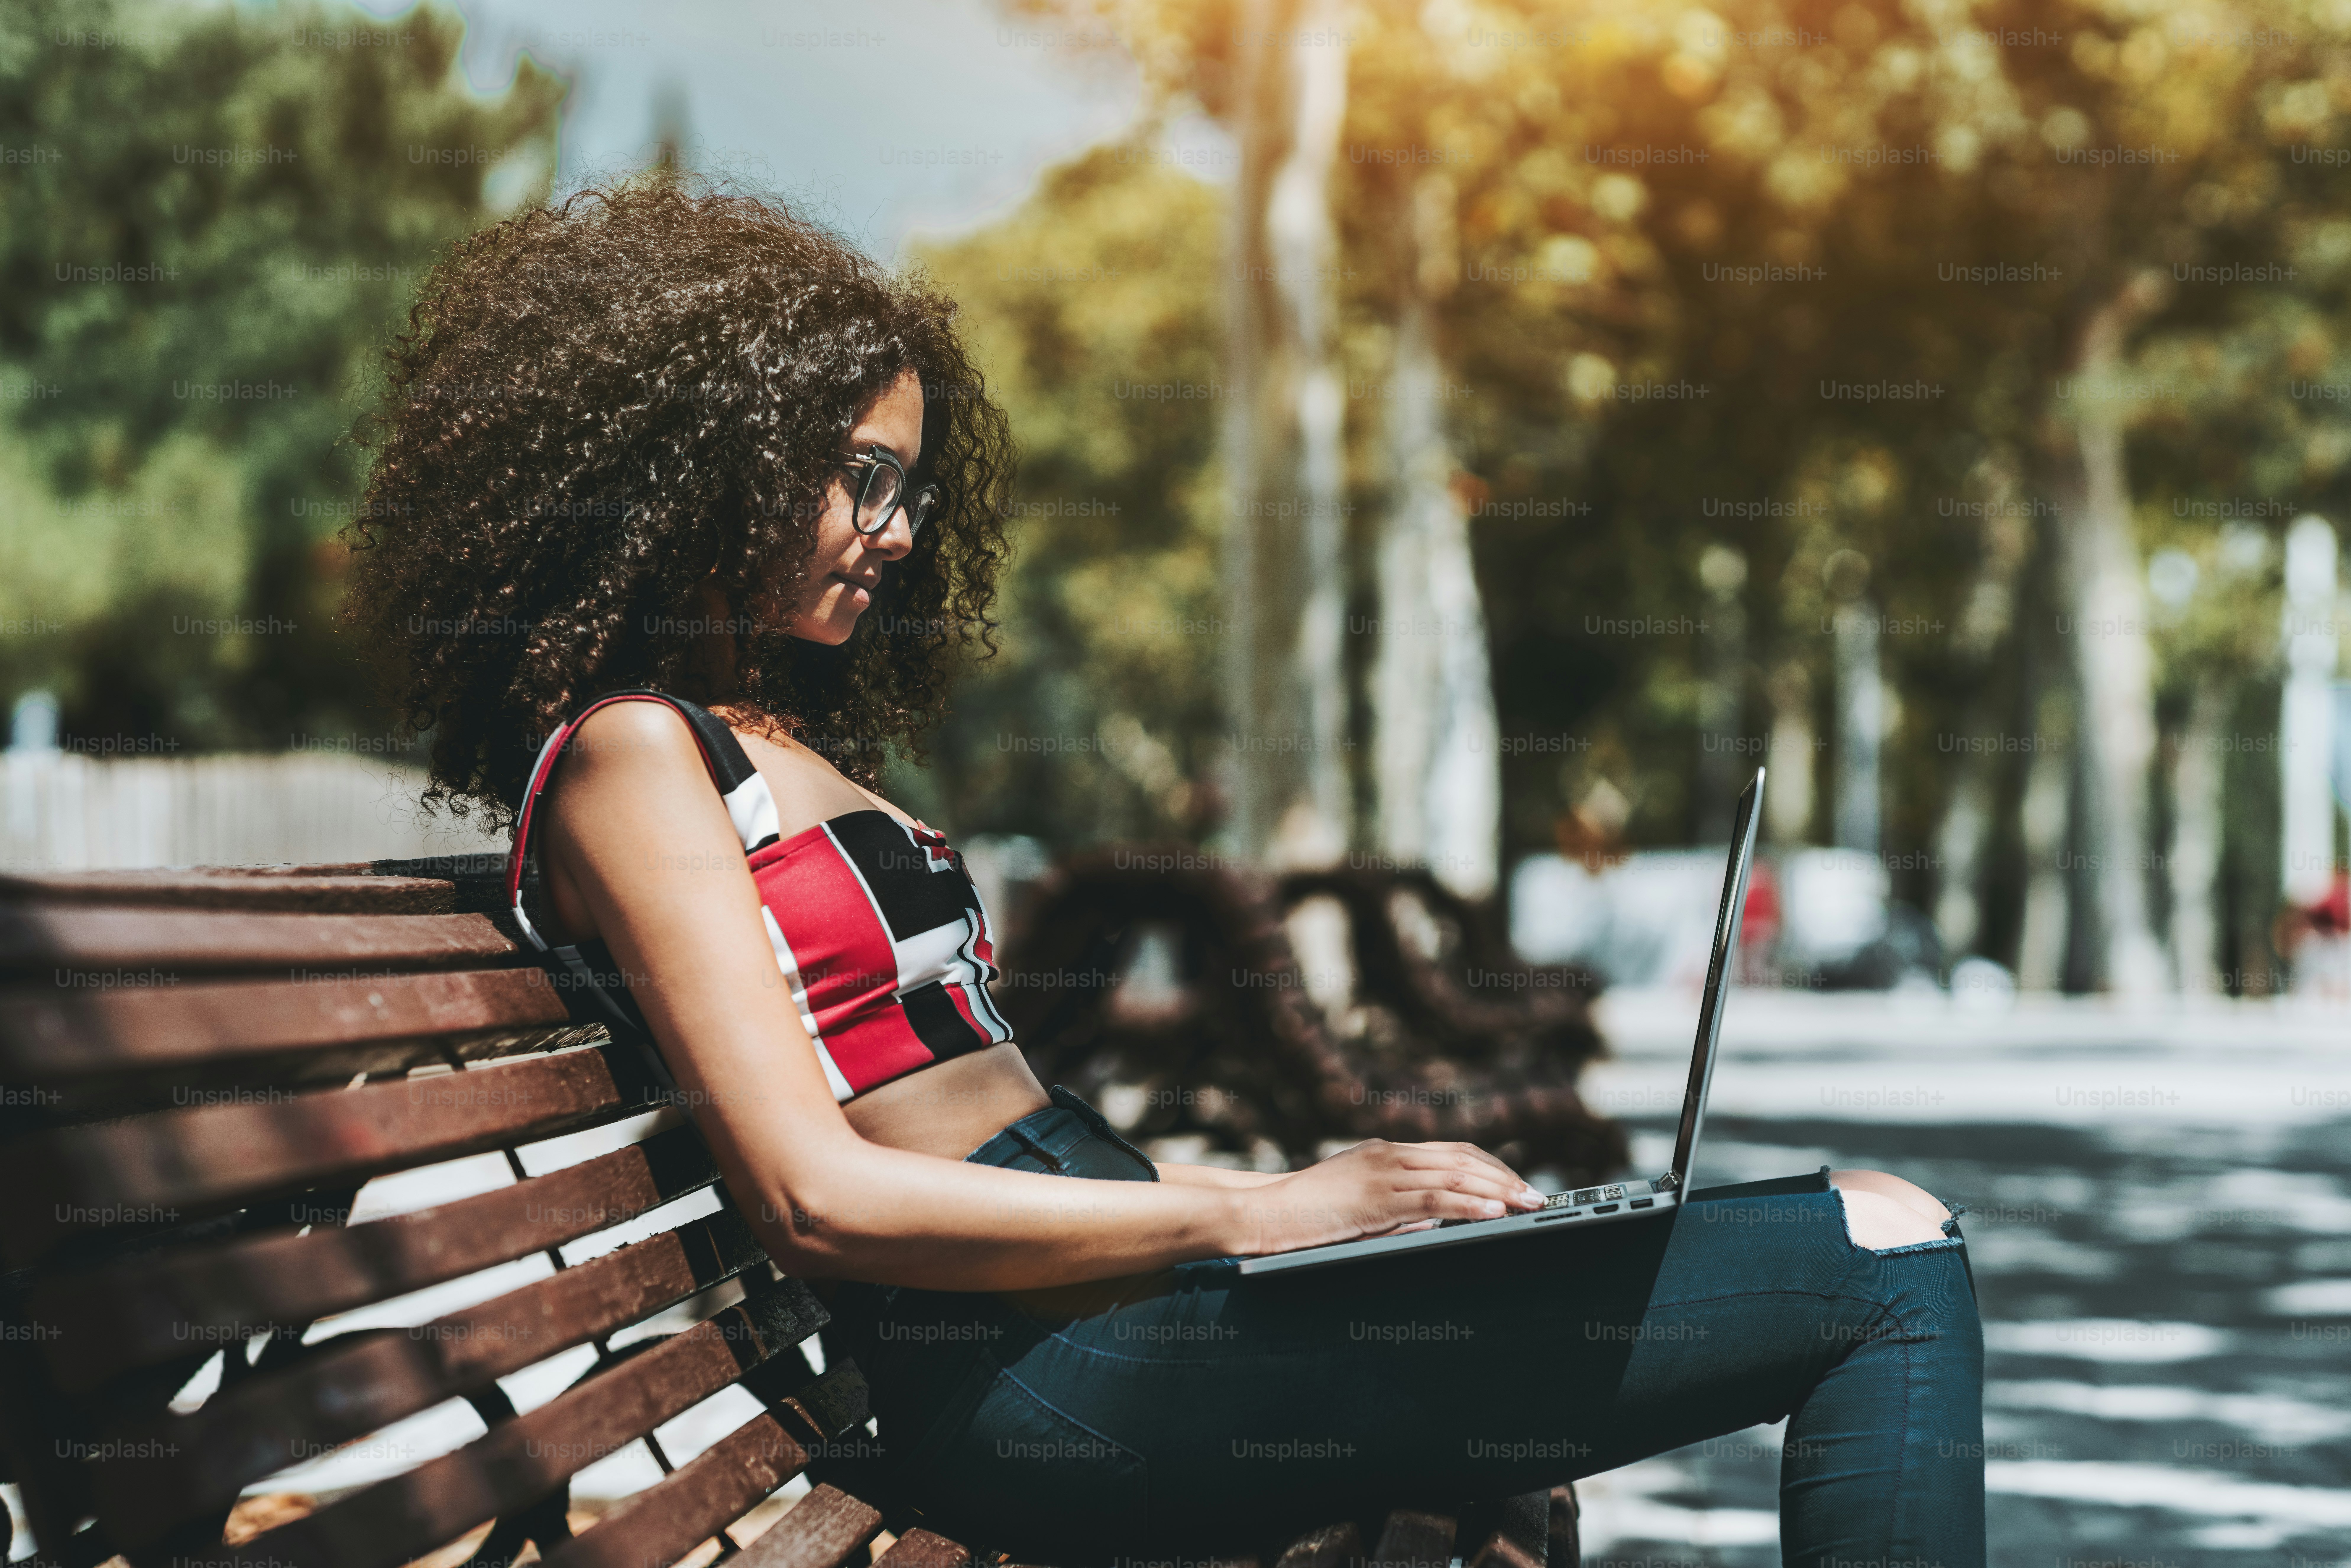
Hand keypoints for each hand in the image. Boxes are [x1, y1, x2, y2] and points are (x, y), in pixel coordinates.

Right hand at [1228, 1139, 1545, 1255]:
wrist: (1262, 1213)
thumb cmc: (1305, 1213)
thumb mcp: (1358, 1202)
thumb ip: (1397, 1208)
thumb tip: (1436, 1222)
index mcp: (1386, 1153)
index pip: (1452, 1153)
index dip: (1491, 1167)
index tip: (1517, 1185)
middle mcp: (1389, 1155)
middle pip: (1462, 1159)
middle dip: (1505, 1177)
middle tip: (1538, 1196)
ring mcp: (1382, 1174)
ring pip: (1455, 1175)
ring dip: (1499, 1190)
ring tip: (1529, 1204)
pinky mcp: (1376, 1199)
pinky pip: (1433, 1200)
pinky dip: (1469, 1205)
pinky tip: (1493, 1212)